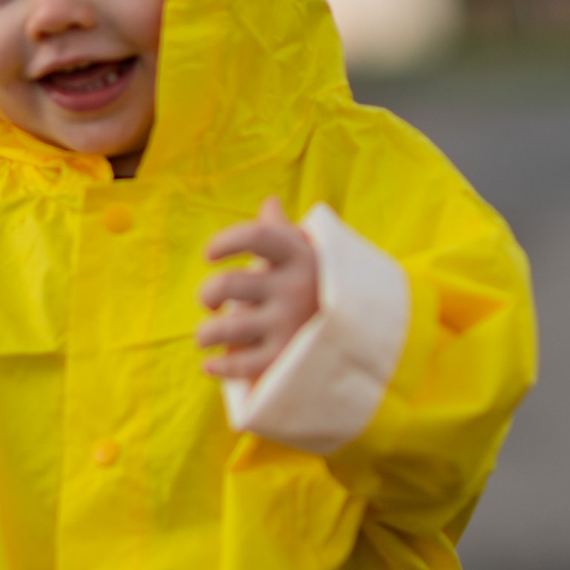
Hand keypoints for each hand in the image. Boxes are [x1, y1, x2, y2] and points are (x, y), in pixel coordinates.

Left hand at [198, 197, 319, 384]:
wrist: (364, 335)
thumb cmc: (321, 287)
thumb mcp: (308, 255)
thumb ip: (283, 231)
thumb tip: (270, 203)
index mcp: (297, 257)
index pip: (255, 236)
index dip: (224, 241)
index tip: (209, 255)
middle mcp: (293, 289)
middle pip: (226, 285)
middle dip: (206, 295)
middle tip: (208, 303)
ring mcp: (288, 325)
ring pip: (225, 328)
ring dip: (205, 334)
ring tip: (206, 336)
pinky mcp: (285, 360)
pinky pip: (239, 365)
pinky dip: (218, 366)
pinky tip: (212, 364)